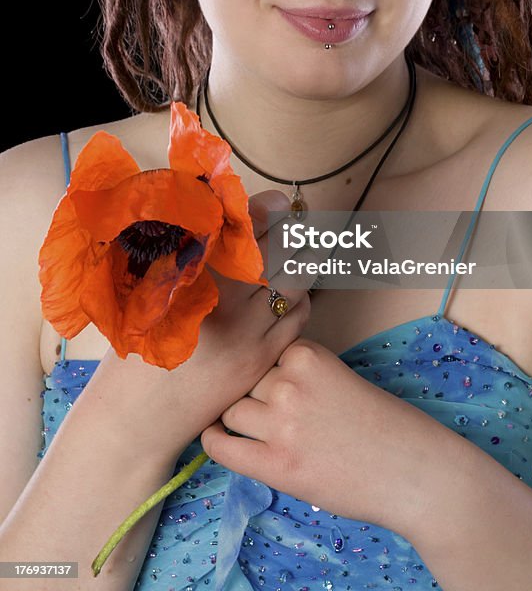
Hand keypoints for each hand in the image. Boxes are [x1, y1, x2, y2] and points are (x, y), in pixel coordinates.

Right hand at [88, 191, 311, 464]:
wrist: (134, 421)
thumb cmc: (132, 352)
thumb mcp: (145, 296)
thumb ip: (179, 258)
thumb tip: (221, 220)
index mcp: (189, 275)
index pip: (241, 228)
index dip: (267, 210)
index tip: (280, 203)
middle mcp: (220, 300)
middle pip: (276, 249)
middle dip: (293, 231)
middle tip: (298, 222)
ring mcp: (244, 331)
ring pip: (294, 280)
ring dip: (304, 261)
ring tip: (306, 250)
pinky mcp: (259, 359)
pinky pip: (297, 318)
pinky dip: (301, 297)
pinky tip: (293, 293)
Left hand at [200, 336, 436, 533]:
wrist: (411, 470)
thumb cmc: (385, 426)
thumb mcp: (341, 378)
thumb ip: (303, 375)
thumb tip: (260, 384)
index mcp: (308, 355)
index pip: (266, 355)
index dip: (271, 374)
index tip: (281, 388)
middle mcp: (289, 384)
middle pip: (246, 382)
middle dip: (255, 397)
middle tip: (275, 416)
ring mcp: (280, 424)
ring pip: (232, 411)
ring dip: (241, 420)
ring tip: (258, 432)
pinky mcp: (276, 465)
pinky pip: (224, 447)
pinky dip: (215, 442)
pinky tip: (217, 440)